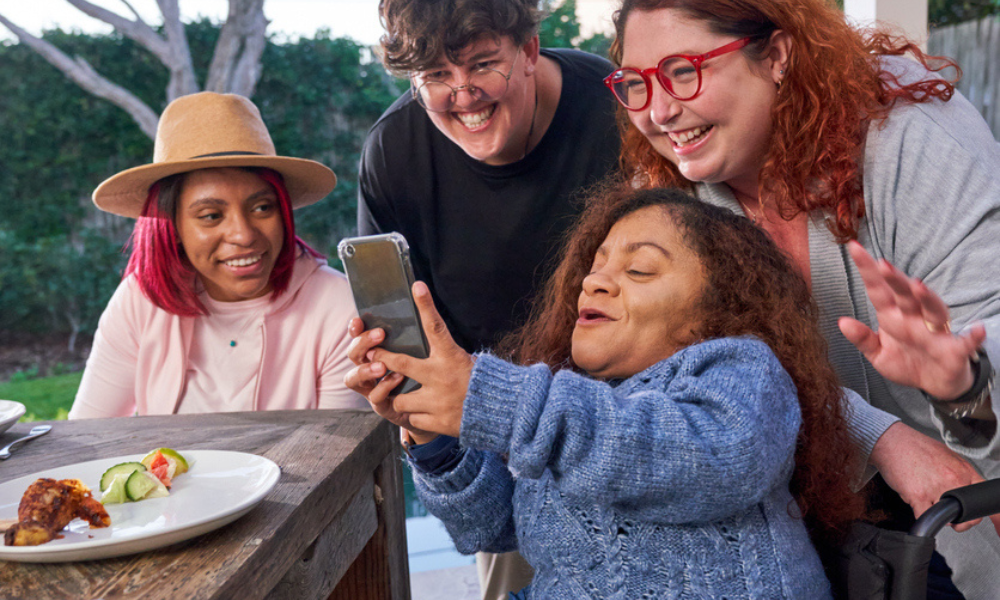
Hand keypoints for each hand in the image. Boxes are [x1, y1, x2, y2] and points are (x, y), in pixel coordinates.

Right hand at [343, 319, 436, 439]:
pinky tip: (397, 378)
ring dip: (365, 370)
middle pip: (353, 355)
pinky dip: (384, 387)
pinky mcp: (383, 407)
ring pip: (352, 379)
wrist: (435, 407)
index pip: (358, 338)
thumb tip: (416, 305)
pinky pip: (375, 398)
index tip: (359, 320)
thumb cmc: (426, 374)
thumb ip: (412, 337)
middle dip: (362, 343)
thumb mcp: (419, 352)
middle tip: (380, 334)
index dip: (355, 329)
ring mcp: (372, 389)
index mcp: (375, 353)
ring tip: (382, 364)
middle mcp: (368, 370)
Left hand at [363, 281, 473, 437]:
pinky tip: (426, 414)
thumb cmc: (483, 384)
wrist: (502, 413)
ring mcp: (438, 401)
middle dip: (382, 359)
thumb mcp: (468, 362)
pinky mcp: (438, 421)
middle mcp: (441, 377)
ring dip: (402, 398)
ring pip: (400, 399)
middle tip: (370, 355)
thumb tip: (433, 341)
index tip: (417, 286)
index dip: (426, 305)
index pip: (437, 326)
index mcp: (452, 357)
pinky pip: (413, 420)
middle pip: (400, 363)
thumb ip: (446, 356)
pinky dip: (417, 417)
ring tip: (410, 399)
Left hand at [838, 241, 985, 399]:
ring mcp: (935, 332)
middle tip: (882, 265)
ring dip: (928, 298)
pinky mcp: (955, 350)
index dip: (867, 270)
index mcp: (893, 317)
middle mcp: (915, 318)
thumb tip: (841, 322)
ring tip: (918, 287)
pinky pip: (965, 342)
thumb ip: (862, 338)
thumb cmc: (906, 361)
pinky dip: (973, 336)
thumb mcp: (878, 354)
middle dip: (895, 279)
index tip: (854, 248)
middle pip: (905, 294)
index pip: (878, 290)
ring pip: (934, 310)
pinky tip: (977, 329)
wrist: (933, 383)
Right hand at [870, 422, 999, 534]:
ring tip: (928, 504)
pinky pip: (924, 517)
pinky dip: (921, 519)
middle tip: (949, 516)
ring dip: (938, 518)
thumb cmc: (914, 447)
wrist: (891, 441)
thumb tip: (964, 488)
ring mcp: (936, 488)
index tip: (978, 519)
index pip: (983, 497)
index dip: (981, 512)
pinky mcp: (918, 495)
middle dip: (957, 519)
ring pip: (945, 518)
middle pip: (966, 513)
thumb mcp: (945, 455)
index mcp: (963, 470)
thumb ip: (958, 473)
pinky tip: (917, 508)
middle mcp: (953, 479)